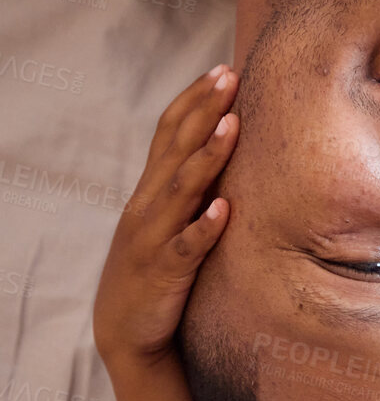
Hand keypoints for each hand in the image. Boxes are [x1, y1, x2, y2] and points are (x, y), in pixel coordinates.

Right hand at [93, 66, 238, 368]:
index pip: (170, 133)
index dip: (194, 100)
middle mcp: (149, 206)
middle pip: (177, 148)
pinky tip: (223, 209)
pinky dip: (204, 226)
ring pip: (182, 190)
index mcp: (151, 191)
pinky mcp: (165, 272)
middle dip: (204, 110)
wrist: (125, 332)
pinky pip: (187, 247)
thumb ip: (187, 187)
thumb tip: (221, 149)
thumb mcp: (168, 221)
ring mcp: (154, 238)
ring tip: (233, 125)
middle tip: (231, 75)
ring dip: (208, 157)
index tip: (223, 69)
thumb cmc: (157, 271)